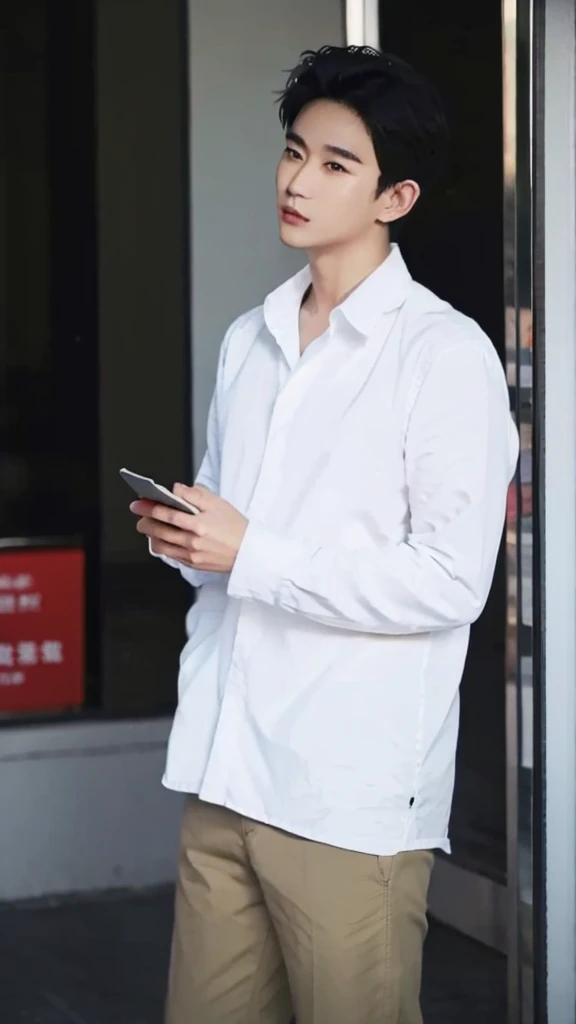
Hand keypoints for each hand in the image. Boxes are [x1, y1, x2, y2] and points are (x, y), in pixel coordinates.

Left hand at [130, 484, 247, 573]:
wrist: (249, 552)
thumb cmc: (236, 527)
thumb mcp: (219, 503)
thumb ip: (195, 494)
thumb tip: (176, 489)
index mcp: (199, 524)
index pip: (167, 514)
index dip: (149, 508)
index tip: (138, 503)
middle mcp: (193, 542)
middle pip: (159, 531)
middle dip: (144, 521)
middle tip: (139, 514)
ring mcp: (191, 555)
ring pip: (160, 545)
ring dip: (150, 535)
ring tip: (148, 526)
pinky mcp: (193, 564)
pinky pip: (170, 555)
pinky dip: (161, 546)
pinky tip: (161, 538)